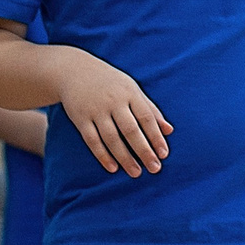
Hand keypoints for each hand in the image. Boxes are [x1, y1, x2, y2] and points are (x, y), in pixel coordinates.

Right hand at [51, 48, 172, 176]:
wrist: (75, 71)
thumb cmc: (111, 83)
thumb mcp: (132, 90)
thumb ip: (151, 110)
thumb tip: (169, 130)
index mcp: (130, 93)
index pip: (146, 118)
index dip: (156, 137)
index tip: (164, 154)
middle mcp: (113, 101)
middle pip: (131, 130)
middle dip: (144, 151)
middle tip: (155, 168)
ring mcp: (95, 110)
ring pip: (111, 138)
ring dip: (125, 157)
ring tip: (136, 172)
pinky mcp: (80, 118)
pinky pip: (92, 140)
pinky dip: (102, 155)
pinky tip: (113, 168)